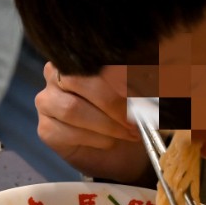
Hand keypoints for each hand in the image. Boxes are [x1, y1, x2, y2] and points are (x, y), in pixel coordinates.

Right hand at [35, 63, 150, 182]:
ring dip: (106, 124)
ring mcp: (46, 101)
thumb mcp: (144, 87)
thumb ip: (146, 75)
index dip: (119, 74)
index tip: (143, 92)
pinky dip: (95, 139)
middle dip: (112, 103)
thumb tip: (159, 69)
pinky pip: (67, 132)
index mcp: (78, 55)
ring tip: (129, 133)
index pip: (93, 59)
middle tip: (137, 118)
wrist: (120, 149)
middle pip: (78, 81)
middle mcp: (55, 73)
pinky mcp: (46, 128)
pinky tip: (110, 142)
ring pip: (72, 109)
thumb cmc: (129, 111)